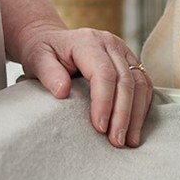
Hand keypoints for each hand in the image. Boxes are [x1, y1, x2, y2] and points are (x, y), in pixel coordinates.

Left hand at [15, 25, 152, 147]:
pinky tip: (135, 127)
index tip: (99, 127)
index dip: (104, 101)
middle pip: (125, 80)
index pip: (104, 73)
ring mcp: (122, 51)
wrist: (51, 39)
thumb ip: (48, 73)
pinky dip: (141, 107)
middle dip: (123, 114)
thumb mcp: (37, 58)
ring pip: (140, 82)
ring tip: (129, 140)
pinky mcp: (129, 61)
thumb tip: (62, 91)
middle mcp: (109, 43)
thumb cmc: (43, 50)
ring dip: (136, 114)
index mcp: (87, 42)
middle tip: (116, 141)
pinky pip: (143, 84)